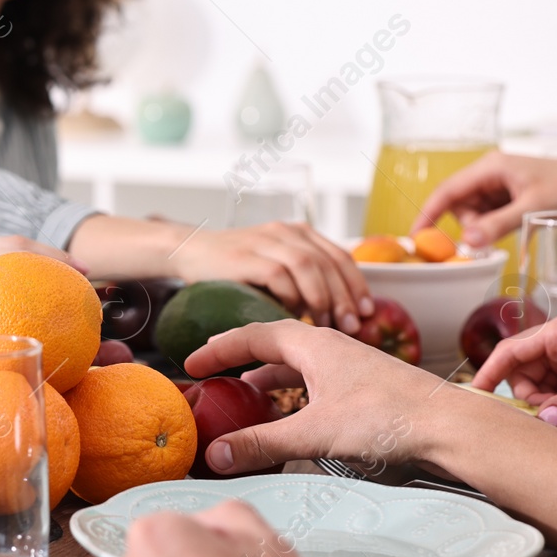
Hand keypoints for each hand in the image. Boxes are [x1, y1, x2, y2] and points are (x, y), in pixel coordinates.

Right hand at [0, 235, 79, 321]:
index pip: (10, 242)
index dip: (46, 250)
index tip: (74, 262)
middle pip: (14, 250)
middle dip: (54, 259)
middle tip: (84, 273)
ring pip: (1, 269)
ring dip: (38, 281)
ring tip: (67, 298)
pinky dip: (4, 309)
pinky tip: (26, 325)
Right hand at [172, 221, 372, 332]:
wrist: (188, 251)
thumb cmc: (236, 268)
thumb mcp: (274, 264)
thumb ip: (302, 278)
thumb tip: (339, 312)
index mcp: (298, 232)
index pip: (339, 256)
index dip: (357, 284)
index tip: (368, 311)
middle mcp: (284, 232)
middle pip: (327, 262)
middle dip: (344, 296)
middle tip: (352, 325)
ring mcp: (263, 242)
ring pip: (307, 266)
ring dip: (321, 298)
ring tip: (325, 324)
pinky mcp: (244, 257)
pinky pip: (278, 275)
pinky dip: (290, 296)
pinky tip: (291, 315)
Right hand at [183, 320, 449, 474]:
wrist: (450, 425)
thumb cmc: (388, 417)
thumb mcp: (315, 433)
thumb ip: (263, 443)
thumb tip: (216, 454)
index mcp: (313, 343)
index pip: (252, 335)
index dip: (218, 349)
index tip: (191, 362)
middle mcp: (330, 347)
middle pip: (273, 347)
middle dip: (240, 362)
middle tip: (213, 377)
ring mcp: (349, 367)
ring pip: (297, 367)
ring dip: (268, 383)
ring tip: (244, 402)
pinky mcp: (364, 388)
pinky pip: (316, 384)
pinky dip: (294, 397)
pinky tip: (292, 419)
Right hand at [410, 152, 556, 246]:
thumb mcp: (534, 209)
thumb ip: (497, 225)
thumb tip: (465, 241)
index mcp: (491, 167)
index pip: (447, 191)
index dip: (428, 214)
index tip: (415, 238)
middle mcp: (491, 172)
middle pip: (459, 203)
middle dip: (468, 225)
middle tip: (487, 242)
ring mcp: (501, 183)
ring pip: (474, 211)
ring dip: (483, 227)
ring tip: (511, 231)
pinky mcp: (511, 195)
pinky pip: (490, 214)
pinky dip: (495, 226)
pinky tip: (514, 228)